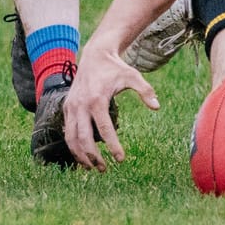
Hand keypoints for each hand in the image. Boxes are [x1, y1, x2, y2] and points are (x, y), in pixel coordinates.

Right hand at [63, 44, 157, 171]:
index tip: (121, 159)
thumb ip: (145, 90)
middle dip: (94, 157)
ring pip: (71, 138)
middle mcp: (81, 105)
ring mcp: (71, 107)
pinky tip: (83, 156)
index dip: (112, 146)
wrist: (94, 55)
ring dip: (81, 155)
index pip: (104, 129)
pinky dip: (73, 146)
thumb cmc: (115, 68)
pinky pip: (68, 132)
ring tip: (93, 167)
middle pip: (84, 138)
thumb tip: (157, 107)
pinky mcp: (67, 108)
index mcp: (97, 99)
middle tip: (105, 169)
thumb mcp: (133, 76)